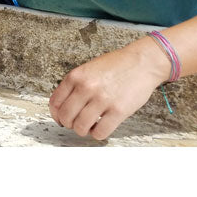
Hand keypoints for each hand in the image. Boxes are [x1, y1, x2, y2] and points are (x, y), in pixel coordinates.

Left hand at [48, 37, 171, 139]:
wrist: (141, 62)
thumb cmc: (115, 65)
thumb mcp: (88, 69)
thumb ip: (75, 84)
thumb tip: (63, 105)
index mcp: (75, 76)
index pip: (55, 102)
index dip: (56, 115)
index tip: (60, 119)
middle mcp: (86, 87)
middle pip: (66, 116)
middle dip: (69, 124)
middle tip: (76, 124)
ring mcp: (102, 99)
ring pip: (81, 127)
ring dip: (83, 130)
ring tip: (89, 126)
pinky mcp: (118, 111)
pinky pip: (100, 132)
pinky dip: (98, 134)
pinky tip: (101, 127)